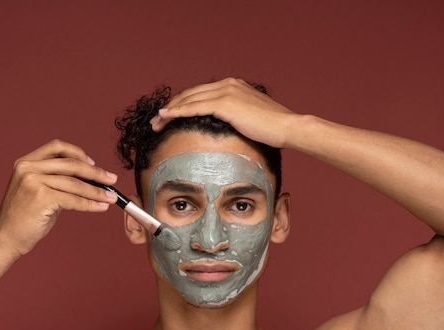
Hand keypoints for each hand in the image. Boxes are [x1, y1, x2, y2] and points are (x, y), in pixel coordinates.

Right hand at [0, 139, 117, 256]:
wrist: (6, 239)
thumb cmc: (24, 218)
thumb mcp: (37, 191)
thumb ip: (56, 180)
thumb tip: (89, 178)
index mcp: (26, 162)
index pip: (56, 147)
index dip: (78, 153)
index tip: (93, 163)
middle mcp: (28, 168)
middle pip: (71, 164)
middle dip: (96, 172)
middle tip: (112, 180)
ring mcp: (33, 182)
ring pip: (75, 184)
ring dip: (97, 191)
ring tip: (111, 197)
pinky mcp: (41, 198)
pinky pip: (74, 200)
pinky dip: (90, 204)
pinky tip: (100, 207)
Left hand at [150, 78, 296, 148]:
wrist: (287, 128)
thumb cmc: (273, 130)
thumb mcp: (250, 120)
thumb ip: (236, 118)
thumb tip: (226, 130)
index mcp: (233, 86)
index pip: (201, 93)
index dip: (183, 104)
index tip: (170, 116)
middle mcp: (228, 84)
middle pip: (191, 94)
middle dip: (171, 107)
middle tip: (157, 121)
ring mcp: (226, 91)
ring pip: (189, 99)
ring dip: (169, 111)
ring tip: (156, 123)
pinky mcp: (225, 103)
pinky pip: (194, 106)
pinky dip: (177, 112)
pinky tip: (165, 117)